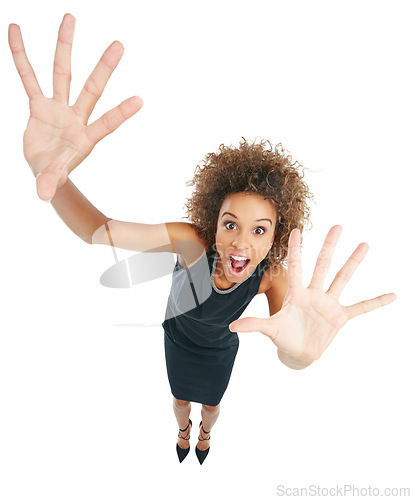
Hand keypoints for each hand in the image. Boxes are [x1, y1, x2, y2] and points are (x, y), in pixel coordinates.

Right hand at [8, 13, 142, 200]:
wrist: (44, 168)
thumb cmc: (56, 174)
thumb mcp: (52, 177)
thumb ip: (49, 181)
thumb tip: (43, 195)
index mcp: (86, 137)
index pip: (106, 123)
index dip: (121, 113)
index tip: (140, 100)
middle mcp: (76, 117)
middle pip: (91, 88)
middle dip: (104, 68)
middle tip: (120, 44)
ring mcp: (58, 108)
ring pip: (63, 73)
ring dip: (65, 46)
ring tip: (70, 18)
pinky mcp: (38, 105)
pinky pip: (28, 78)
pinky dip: (22, 57)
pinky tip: (17, 31)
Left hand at [229, 225, 396, 365]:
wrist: (297, 352)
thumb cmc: (282, 336)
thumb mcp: (269, 329)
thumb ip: (253, 325)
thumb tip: (232, 326)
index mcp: (296, 293)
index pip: (295, 265)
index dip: (296, 248)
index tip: (297, 229)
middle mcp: (313, 293)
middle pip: (322, 264)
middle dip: (329, 245)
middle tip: (338, 225)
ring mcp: (328, 303)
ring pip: (341, 278)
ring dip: (353, 263)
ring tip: (364, 245)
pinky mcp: (340, 317)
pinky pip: (361, 308)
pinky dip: (375, 302)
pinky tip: (393, 295)